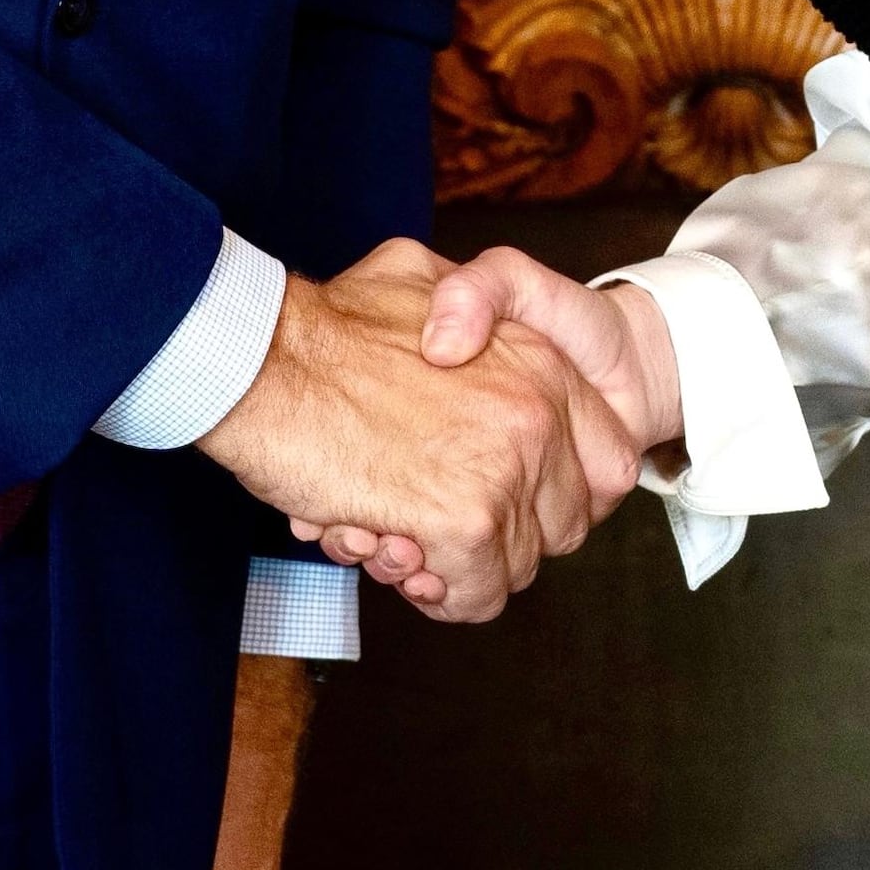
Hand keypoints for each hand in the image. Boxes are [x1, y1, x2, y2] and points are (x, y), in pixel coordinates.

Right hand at [198, 241, 635, 622]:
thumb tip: (463, 345)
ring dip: (455, 565)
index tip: (503, 497)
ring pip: (514, 567)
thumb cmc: (326, 324)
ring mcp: (509, 469)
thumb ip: (465, 304)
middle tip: (432, 519)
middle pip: (562, 525)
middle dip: (500, 535)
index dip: (556, 493)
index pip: (608, 462)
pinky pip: (475, 595)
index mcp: (542, 364)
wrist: (262, 360)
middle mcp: (540, 417)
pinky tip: (387, 547)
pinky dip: (436, 592)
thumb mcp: (418, 275)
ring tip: (392, 528)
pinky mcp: (466, 522)